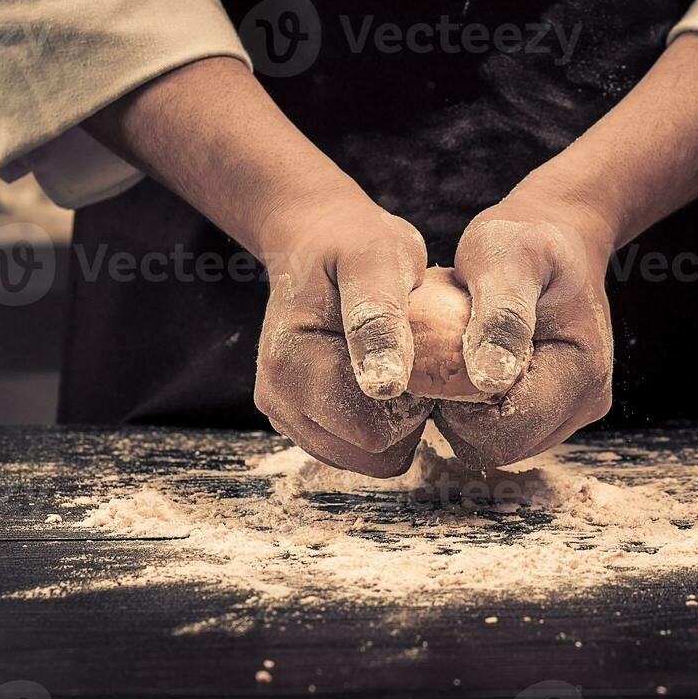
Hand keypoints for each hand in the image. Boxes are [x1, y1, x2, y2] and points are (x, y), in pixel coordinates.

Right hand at [254, 191, 434, 476]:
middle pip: (369, 454)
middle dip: (404, 417)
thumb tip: (384, 385)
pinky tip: (377, 377)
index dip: (414, 403)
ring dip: (391, 422)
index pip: (372, 433)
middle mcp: (277, 397)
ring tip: (395, 364)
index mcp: (292, 364)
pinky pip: (353, 449)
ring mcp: (282, 411)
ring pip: (363, 458)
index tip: (420, 353)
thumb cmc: (354, 244)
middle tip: (411, 358)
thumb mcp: (378, 261)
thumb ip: (379, 319)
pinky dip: (374, 422)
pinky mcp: (294, 418)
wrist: (315, 240)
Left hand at [434, 181, 614, 466]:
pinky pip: (505, 430)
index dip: (460, 409)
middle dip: (461, 413)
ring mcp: (573, 409)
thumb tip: (488, 381)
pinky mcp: (555, 408)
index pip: (507, 433)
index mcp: (581, 372)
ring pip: (500, 444)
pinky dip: (477, 408)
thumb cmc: (528, 239)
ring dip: (467, 412)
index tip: (439, 359)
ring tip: (458, 356)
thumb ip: (501, 317)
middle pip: (502, 447)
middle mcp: (585, 401)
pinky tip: (468, 366)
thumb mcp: (508, 260)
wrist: (556, 234)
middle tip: (443, 355)